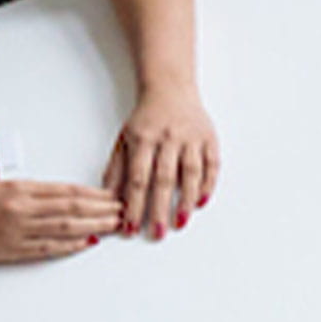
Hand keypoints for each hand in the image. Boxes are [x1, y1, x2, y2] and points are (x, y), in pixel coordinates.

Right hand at [0, 176, 120, 263]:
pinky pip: (46, 249)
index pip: (66, 192)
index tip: (110, 196)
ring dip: (93, 227)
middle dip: (101, 211)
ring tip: (112, 226)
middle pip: (72, 210)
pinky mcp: (8, 251)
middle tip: (121, 211)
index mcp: (18, 189)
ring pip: (65, 229)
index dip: (94, 195)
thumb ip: (24, 192)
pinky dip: (69, 246)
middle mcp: (20, 209)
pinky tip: (85, 244)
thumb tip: (54, 198)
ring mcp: (16, 232)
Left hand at [102, 90, 218, 239]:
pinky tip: (201, 201)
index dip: (134, 205)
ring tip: (180, 222)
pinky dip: (207, 184)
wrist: (170, 88)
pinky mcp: (209, 138)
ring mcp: (190, 137)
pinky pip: (211, 164)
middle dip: (159, 209)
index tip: (131, 228)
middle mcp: (168, 138)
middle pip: (163, 179)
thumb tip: (109, 199)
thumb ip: (116, 169)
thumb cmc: (147, 118)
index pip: (137, 178)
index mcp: (143, 139)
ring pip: (189, 172)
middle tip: (157, 233)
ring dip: (185, 200)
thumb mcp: (124, 139)